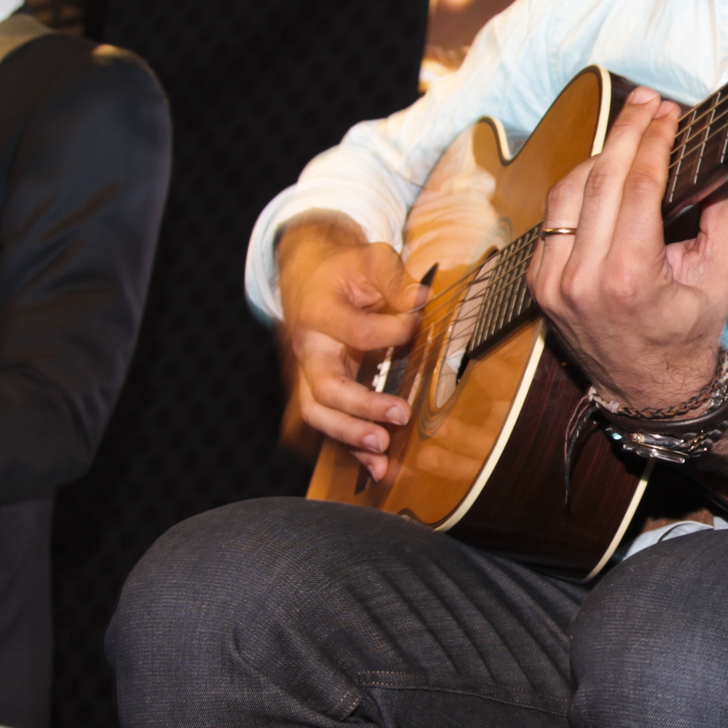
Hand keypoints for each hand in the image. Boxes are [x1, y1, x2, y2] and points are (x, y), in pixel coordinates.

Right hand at [277, 213, 427, 481]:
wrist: (307, 278)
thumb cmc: (342, 271)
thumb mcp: (368, 259)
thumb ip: (393, 278)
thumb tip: (420, 297)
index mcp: (318, 312)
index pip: (353, 330)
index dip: (388, 332)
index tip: (415, 326)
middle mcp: (308, 349)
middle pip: (323, 387)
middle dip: (360, 406)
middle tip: (399, 414)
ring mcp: (309, 375)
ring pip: (318, 414)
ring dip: (350, 437)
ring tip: (383, 452)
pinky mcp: (318, 393)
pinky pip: (329, 426)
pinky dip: (351, 450)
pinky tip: (377, 468)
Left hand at [527, 90, 727, 412]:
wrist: (651, 391)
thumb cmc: (690, 334)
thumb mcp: (723, 277)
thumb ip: (722, 214)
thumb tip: (720, 162)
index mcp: (628, 279)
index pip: (637, 186)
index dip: (654, 140)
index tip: (668, 113)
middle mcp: (582, 279)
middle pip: (600, 179)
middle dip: (627, 132)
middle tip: (647, 102)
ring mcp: (553, 282)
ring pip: (567, 191)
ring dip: (599, 156)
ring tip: (629, 134)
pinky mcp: (540, 284)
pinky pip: (554, 219)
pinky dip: (578, 189)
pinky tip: (603, 173)